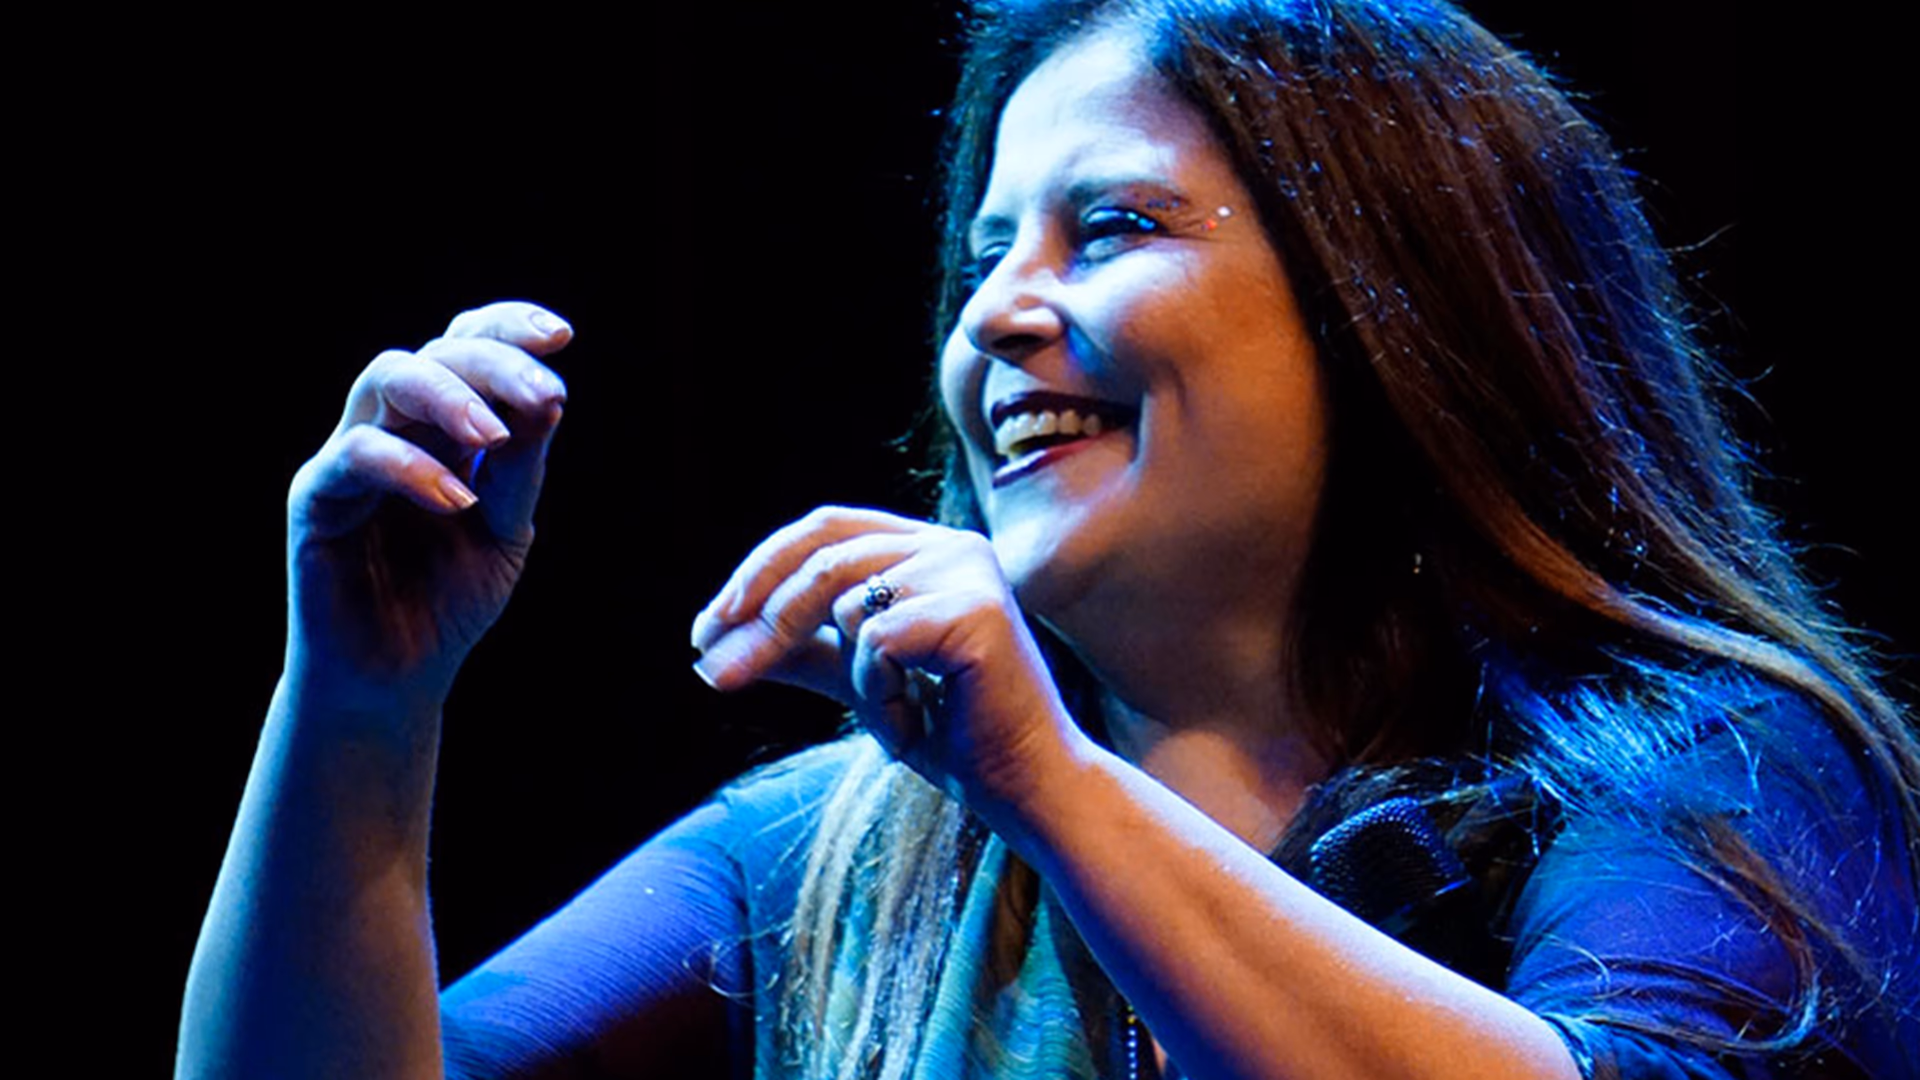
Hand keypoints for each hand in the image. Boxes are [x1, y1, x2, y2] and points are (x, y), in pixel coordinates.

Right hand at [286, 301, 570, 705]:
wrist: (396, 678)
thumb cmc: (448, 600)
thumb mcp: (507, 530)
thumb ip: (522, 468)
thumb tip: (550, 398)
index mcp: (443, 427)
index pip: (466, 348)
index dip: (507, 327)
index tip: (560, 335)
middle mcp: (394, 427)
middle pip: (435, 353)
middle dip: (494, 364)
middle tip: (546, 395)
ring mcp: (350, 456)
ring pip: (385, 378)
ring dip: (450, 397)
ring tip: (495, 436)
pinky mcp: (314, 497)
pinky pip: (356, 455)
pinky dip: (411, 468)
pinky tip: (458, 500)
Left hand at [690, 507, 1084, 807]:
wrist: (1024, 787)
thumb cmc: (950, 734)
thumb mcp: (857, 683)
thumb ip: (801, 651)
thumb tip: (715, 642)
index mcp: (926, 546)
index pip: (824, 528)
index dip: (757, 571)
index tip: (706, 629)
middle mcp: (951, 543)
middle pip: (823, 555)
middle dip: (759, 616)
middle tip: (712, 673)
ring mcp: (968, 571)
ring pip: (848, 603)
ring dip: (853, 680)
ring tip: (896, 718)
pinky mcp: (977, 611)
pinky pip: (879, 643)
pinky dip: (881, 697)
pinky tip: (918, 726)